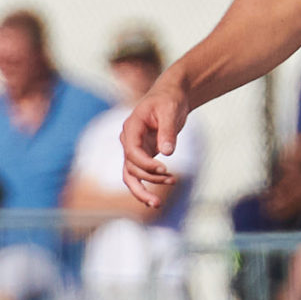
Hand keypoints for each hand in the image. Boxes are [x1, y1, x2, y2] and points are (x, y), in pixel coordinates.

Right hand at [120, 81, 190, 209]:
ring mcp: (134, 149)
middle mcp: (129, 140)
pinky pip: (139, 175)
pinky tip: (154, 201)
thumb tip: (167, 153)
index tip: (165, 169)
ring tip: (159, 203)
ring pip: (131, 176)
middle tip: (172, 180)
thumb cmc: (169, 100)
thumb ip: (168, 131)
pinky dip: (145, 188)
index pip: (132, 151)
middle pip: (130, 167)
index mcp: (131, 127)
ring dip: (144, 189)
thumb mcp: (170, 111)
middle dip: (149, 179)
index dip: (146, 164)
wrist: (171, 96)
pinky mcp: (143, 155)